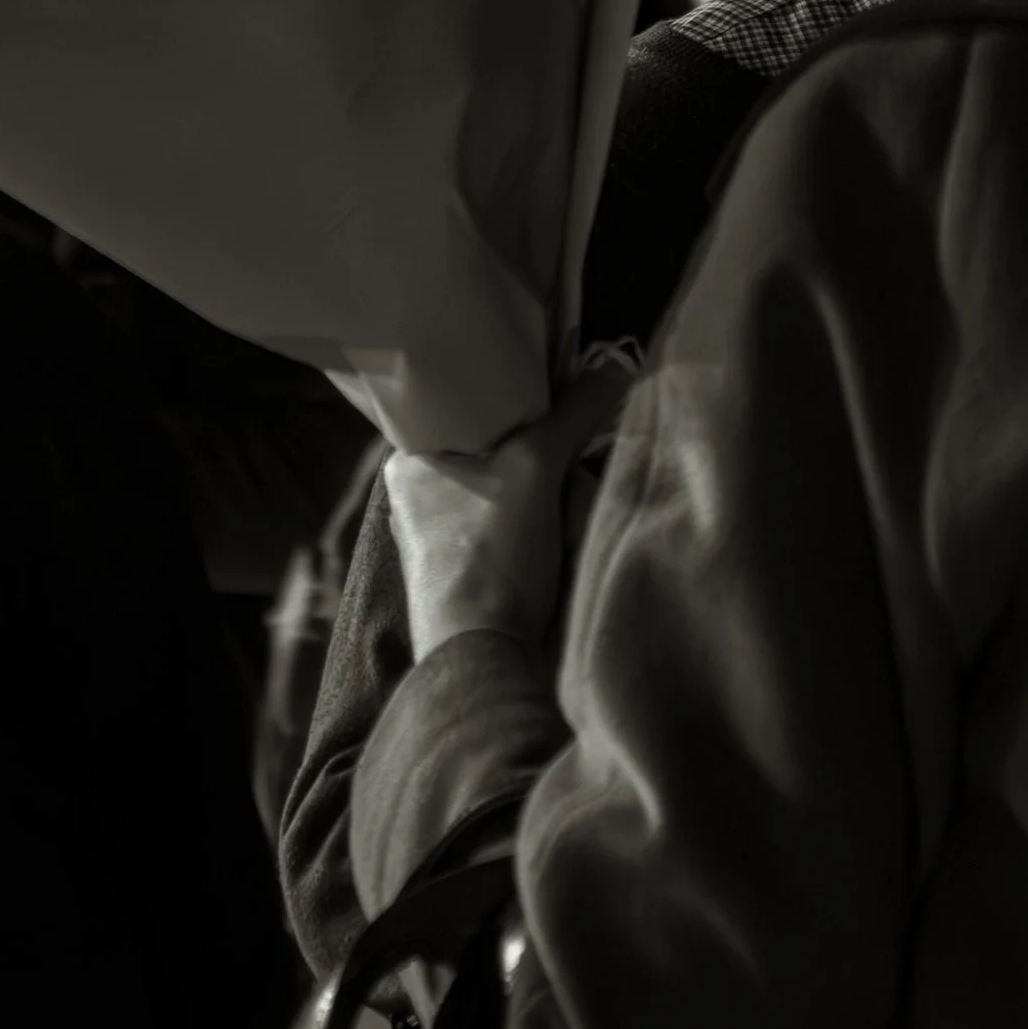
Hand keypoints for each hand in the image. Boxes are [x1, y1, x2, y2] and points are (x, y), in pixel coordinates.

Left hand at [386, 350, 638, 665]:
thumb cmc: (490, 558)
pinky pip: (534, 535)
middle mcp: (424, 499)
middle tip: (567, 483)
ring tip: (567, 529)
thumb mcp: (534, 469)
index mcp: (412, 464)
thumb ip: (573, 414)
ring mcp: (452, 541)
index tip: (560, 404)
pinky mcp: (482, 576)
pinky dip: (559, 540)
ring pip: (529, 496)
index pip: (472, 410)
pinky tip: (566, 552)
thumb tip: (615, 365)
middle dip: (554, 470)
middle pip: (511, 454)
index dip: (523, 405)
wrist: (488, 662)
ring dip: (563, 509)